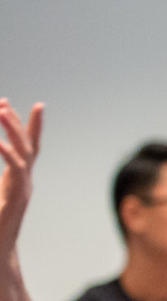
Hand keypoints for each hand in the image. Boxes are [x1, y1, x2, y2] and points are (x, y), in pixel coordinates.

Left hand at [0, 100, 44, 260]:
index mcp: (17, 182)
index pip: (27, 149)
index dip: (29, 127)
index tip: (24, 105)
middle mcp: (24, 183)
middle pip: (27, 146)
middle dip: (17, 122)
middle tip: (3, 102)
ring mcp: (23, 190)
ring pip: (24, 153)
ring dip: (13, 130)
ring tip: (0, 111)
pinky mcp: (17, 197)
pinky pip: (16, 169)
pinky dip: (7, 153)